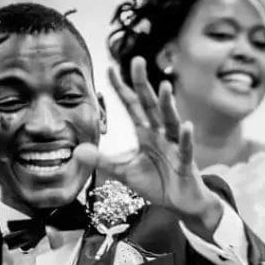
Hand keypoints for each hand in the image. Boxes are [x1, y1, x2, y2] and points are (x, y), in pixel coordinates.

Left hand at [73, 58, 223, 233]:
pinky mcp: (186, 164)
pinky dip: (186, 139)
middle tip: (136, 60)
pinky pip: (186, 149)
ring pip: (171, 122)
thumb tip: (77, 152)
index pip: (131, 106)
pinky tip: (186, 126)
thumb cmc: (156, 182)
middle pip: (151, 105)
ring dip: (168, 106)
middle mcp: (161, 134)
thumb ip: (102, 161)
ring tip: (164, 88)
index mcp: (146, 132)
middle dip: (143, 84)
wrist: (179, 203)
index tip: (109, 68)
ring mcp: (175, 147)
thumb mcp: (124, 171)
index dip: (121, 88)